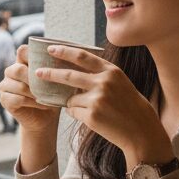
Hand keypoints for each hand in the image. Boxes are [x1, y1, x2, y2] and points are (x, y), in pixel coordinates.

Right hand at [0, 45, 61, 133]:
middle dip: (34, 78)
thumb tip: (66, 59)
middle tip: (48, 85)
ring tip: (47, 97)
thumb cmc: (51, 95)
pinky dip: (32, 102)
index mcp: (22, 62)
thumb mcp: (54, 79)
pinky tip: (42, 104)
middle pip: (18, 69)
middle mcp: (11, 72)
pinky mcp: (4, 100)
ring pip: (19, 86)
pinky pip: (18, 99)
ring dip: (35, 93)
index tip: (46, 63)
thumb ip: (53, 69)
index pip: (22, 51)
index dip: (32, 54)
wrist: (45, 118)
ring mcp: (5, 86)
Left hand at [33, 44, 172, 168]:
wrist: (140, 129)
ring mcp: (97, 99)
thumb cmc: (128, 105)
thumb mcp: (118, 82)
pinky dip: (77, 114)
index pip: (82, 56)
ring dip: (72, 103)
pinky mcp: (92, 116)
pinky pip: (73, 112)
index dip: (64, 51)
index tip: (50, 49)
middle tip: (37, 72)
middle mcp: (103, 82)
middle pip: (68, 75)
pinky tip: (92, 118)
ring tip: (88, 108)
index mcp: (110, 71)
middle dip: (50, 73)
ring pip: (71, 98)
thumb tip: (71, 68)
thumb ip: (98, 74)